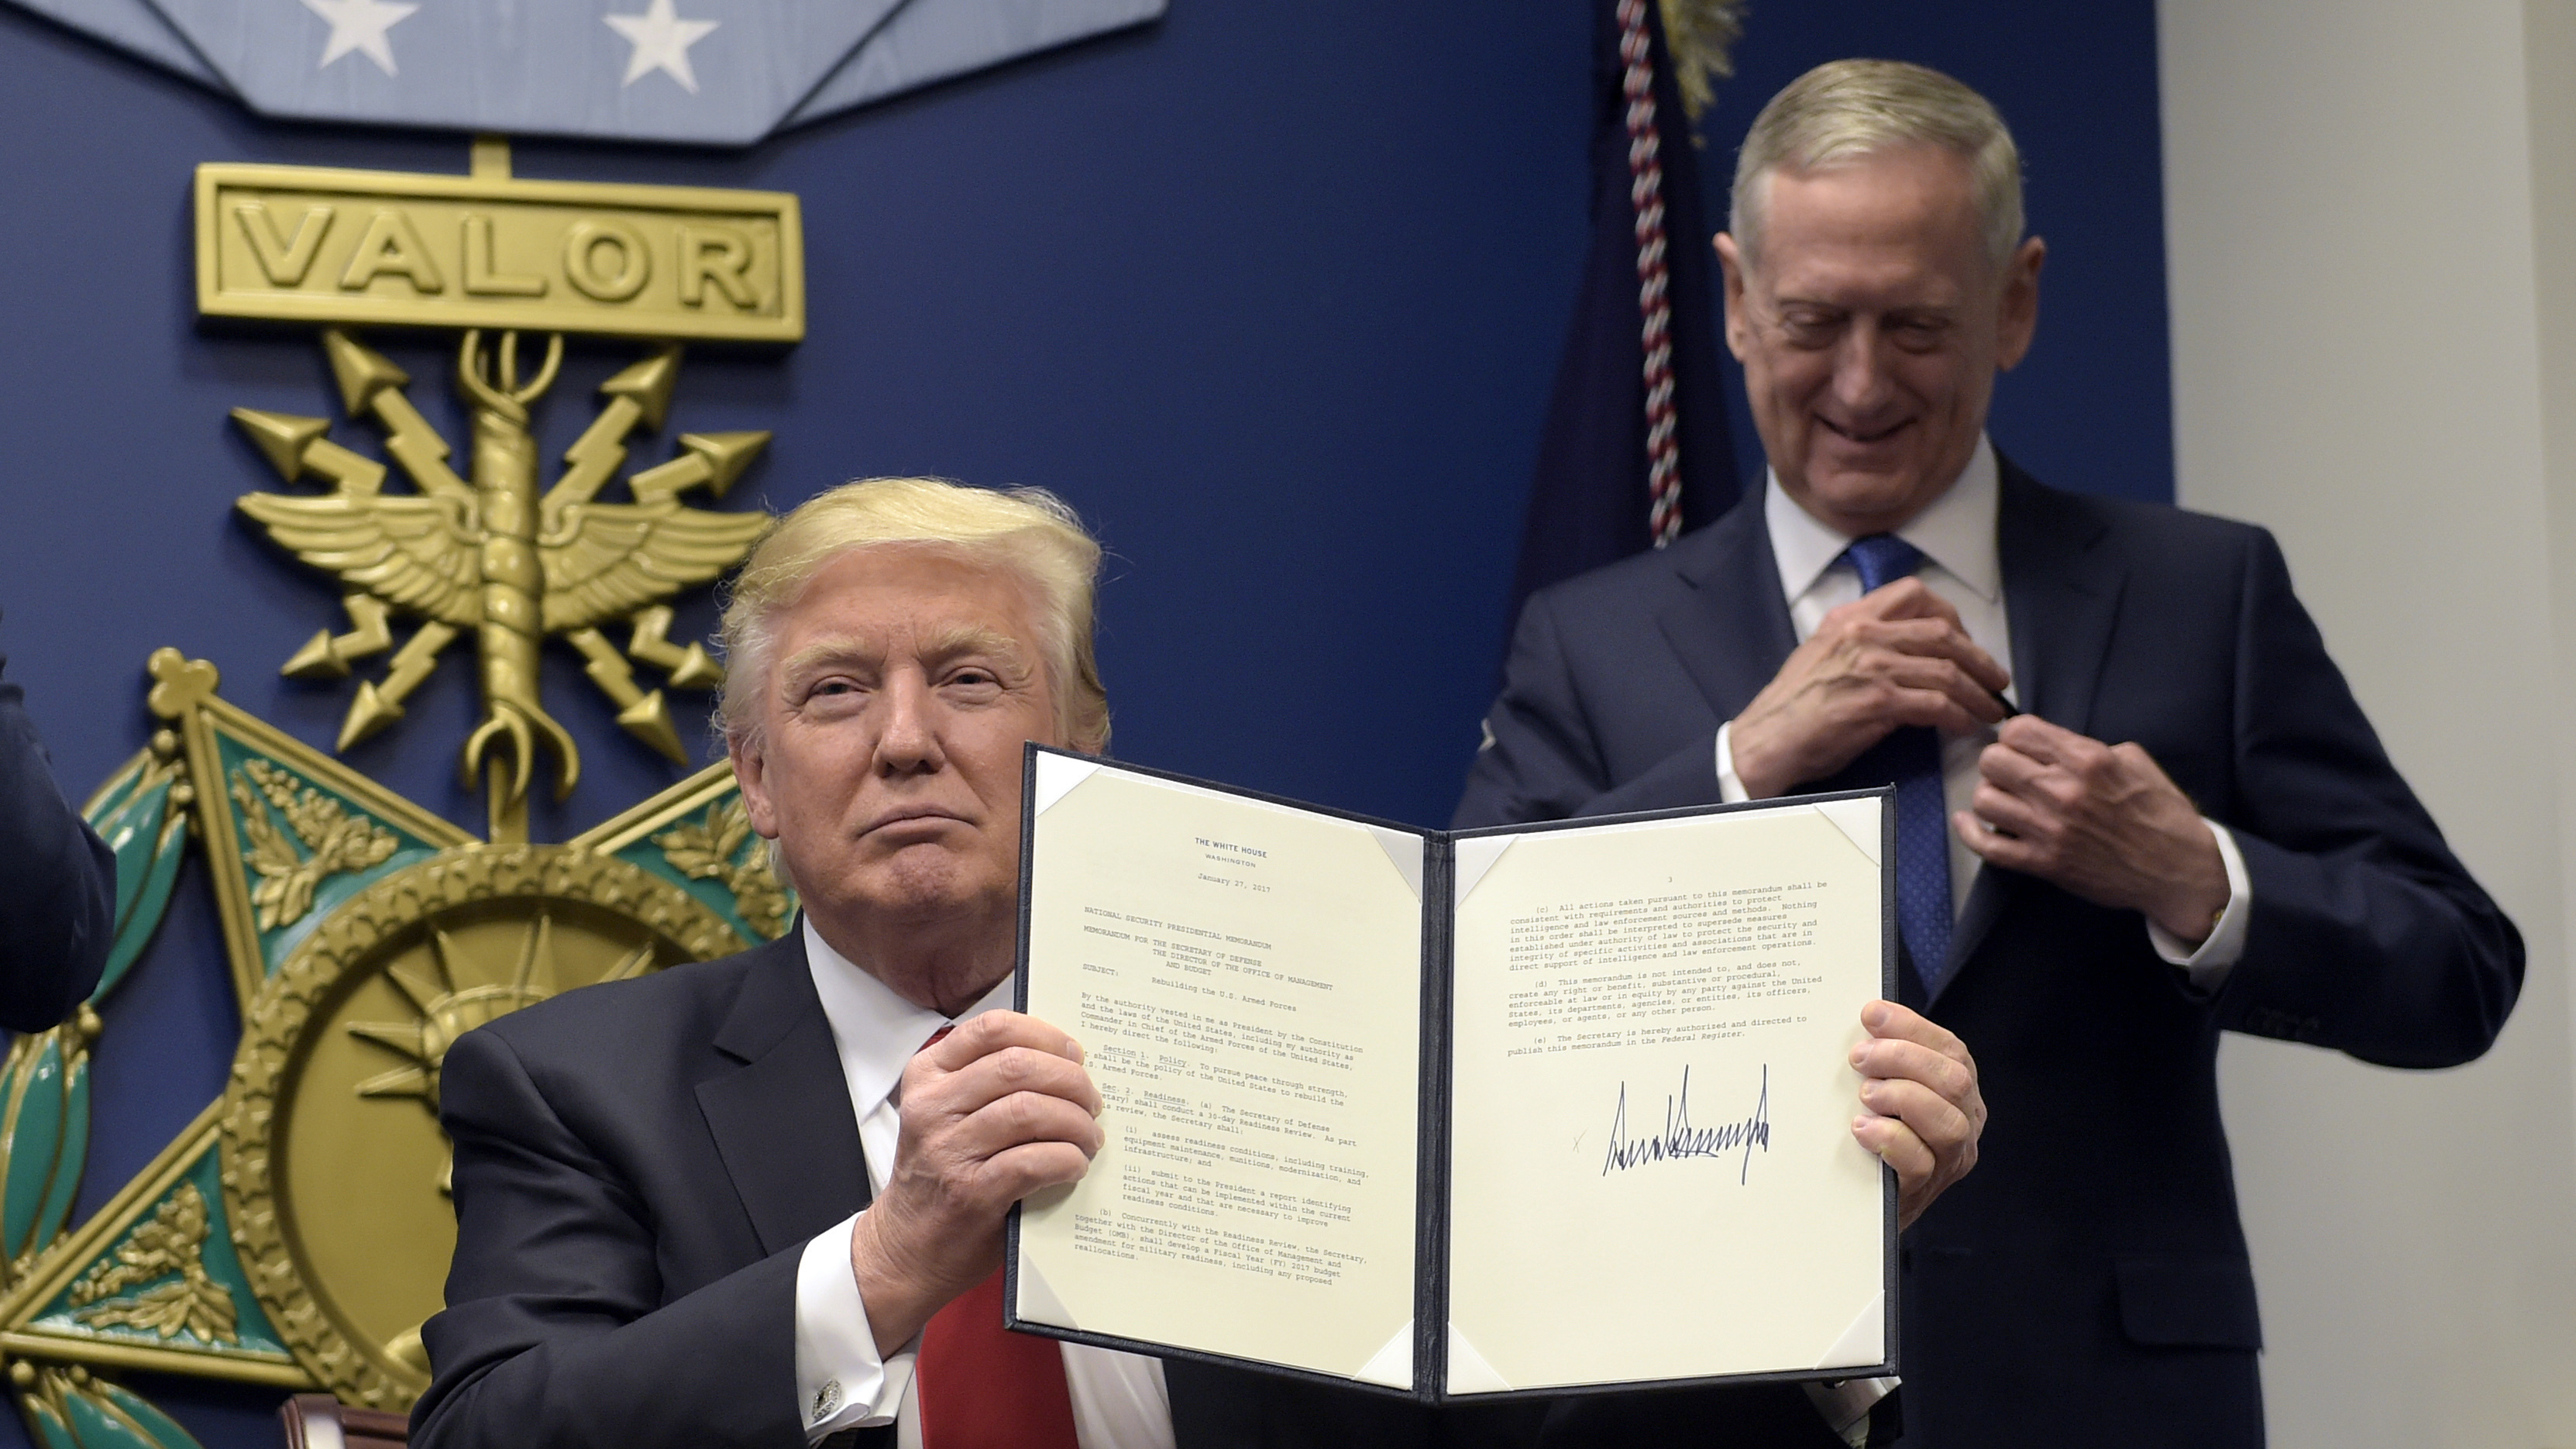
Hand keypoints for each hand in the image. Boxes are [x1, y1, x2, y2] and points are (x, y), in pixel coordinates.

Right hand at [847, 1011, 1102, 1353]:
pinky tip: (1075, 1165)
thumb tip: (1067, 1063)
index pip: (992, 1028)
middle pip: (1018, 1066)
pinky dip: (1066, 1159)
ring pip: (1030, 1110)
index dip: (1044, 1034)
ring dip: (1075, 1122)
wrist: (905, 1247)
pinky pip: (1033, 1161)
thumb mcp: (946, 1115)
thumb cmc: (939, 1176)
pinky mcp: (970, 1192)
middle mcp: (932, 1107)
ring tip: (1090, 1137)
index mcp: (928, 1075)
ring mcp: (948, 1150)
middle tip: (1092, 1102)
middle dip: (1070, 1080)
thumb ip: (988, 1084)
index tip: (1074, 1054)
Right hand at [1729, 579, 2010, 798]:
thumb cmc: (1794, 707)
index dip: (1950, 615)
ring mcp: (1870, 667)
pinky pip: (1936, 704)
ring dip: (1978, 694)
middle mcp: (1862, 634)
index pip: (1914, 593)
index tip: (1963, 641)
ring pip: (1946, 670)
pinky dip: (1959, 716)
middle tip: (1996, 680)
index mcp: (1850, 618)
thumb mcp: (1824, 655)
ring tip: (1990, 711)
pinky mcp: (1876, 702)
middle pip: (1941, 632)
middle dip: (1979, 658)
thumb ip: (1865, 644)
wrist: (1765, 740)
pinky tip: (1965, 726)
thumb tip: (1910, 655)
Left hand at [1848, 1001, 1982, 1229]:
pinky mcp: (1925, 1188)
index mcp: (1959, 1092)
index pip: (1950, 1049)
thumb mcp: (1886, 1092)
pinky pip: (1919, 1162)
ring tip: (1865, 1095)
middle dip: (1903, 1058)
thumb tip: (1866, 1019)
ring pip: (1946, 1122)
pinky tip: (1862, 1128)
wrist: (1863, 1205)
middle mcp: (1965, 1123)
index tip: (1872, 1014)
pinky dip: (1889, 1138)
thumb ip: (1885, 1062)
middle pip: (1953, 1081)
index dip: (1912, 1028)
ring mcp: (1949, 1159)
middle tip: (1860, 1057)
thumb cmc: (1875, 1136)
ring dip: (1901, 1097)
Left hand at [1957, 716, 2228, 944]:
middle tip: (2013, 775)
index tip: (2023, 748)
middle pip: (1992, 760)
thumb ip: (2088, 747)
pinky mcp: (2043, 863)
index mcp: (2087, 759)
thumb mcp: (2135, 761)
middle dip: (1999, 763)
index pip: (2018, 730)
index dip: (2014, 737)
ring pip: (1984, 799)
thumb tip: (2053, 745)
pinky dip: (1970, 833)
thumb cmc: (2161, 813)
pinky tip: (1968, 823)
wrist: (2177, 871)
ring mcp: (2049, 829)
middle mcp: (2063, 790)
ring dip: (1991, 797)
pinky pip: (1987, 847)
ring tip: (2006, 801)